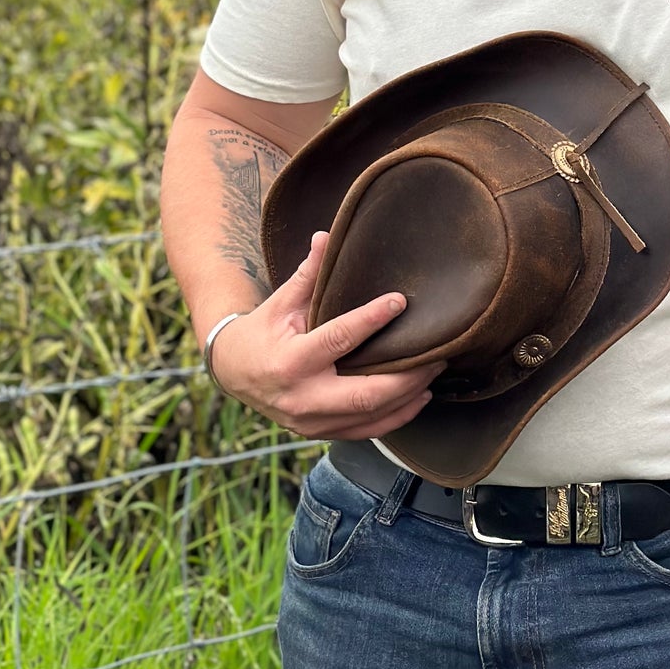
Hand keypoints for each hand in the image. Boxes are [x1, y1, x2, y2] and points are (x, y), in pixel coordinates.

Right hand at [208, 230, 442, 439]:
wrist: (233, 372)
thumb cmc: (262, 330)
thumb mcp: (280, 301)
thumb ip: (308, 274)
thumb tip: (327, 236)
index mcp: (291, 361)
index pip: (338, 339)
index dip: (371, 320)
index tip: (400, 302)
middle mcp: (302, 397)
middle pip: (365, 394)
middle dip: (406, 377)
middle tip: (436, 354)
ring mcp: (311, 422)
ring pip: (370, 417)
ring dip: (409, 397)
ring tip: (435, 372)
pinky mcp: (320, 432)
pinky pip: (366, 431)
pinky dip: (397, 417)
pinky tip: (419, 398)